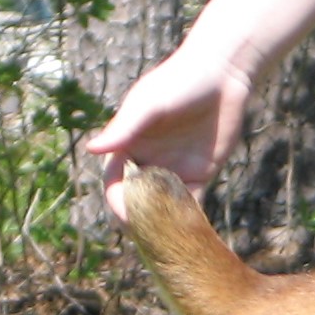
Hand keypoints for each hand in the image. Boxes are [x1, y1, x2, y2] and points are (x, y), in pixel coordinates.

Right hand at [87, 45, 259, 222]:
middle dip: (141, 218)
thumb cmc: (178, 82)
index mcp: (129, 146)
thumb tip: (91, 150)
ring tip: (171, 238)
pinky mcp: (201, 173)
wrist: (222, 76)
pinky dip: (189, 216)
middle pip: (137, 199)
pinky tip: (193, 229)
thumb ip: (124, 128)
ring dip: (165, 221)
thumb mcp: (148, 105)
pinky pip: (191, 202)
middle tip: (152, 234)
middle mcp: (148, 161)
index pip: (116, 182)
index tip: (126, 215)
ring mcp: (175, 169)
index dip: (118, 201)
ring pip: (163, 204)